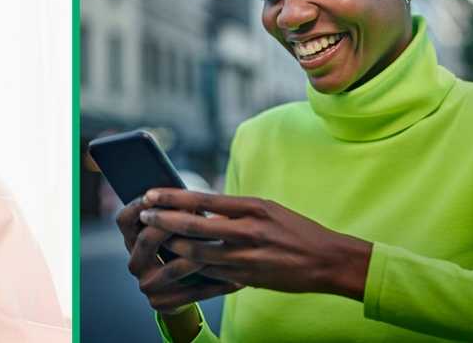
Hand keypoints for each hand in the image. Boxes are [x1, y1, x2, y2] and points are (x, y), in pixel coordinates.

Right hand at [116, 194, 243, 313]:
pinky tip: (237, 279)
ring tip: (223, 247)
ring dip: (199, 255)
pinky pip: (192, 292)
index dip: (138, 206)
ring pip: (173, 267)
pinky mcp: (160, 303)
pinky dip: (216, 285)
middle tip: (198, 215)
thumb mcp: (174, 231)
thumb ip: (177, 216)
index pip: (124, 219)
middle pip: (147, 239)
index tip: (158, 195)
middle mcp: (135, 263)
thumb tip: (194, 200)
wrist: (182, 290)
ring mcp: (146, 285)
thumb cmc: (183, 248)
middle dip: (172, 224)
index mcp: (131, 240)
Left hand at [140, 189, 372, 300]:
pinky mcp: (248, 278)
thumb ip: (235, 209)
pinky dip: (191, 267)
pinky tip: (176, 263)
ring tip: (154, 240)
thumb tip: (200, 205)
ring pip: (198, 252)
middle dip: (164, 220)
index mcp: (253, 207)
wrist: (328, 261)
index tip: (151, 193)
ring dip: (172, 246)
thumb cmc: (296, 230)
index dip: (173, 197)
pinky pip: (211, 273)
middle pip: (195, 225)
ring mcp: (248, 257)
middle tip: (143, 215)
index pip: (204, 198)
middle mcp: (249, 230)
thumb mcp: (268, 209)